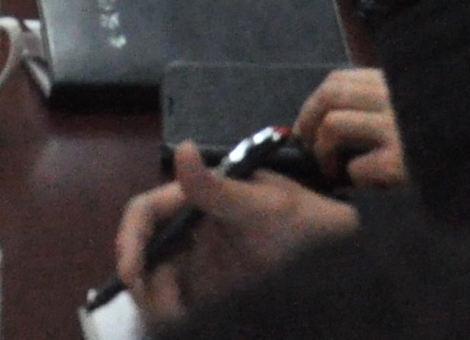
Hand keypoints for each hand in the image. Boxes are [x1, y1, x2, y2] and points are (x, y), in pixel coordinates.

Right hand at [111, 143, 359, 325]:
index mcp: (194, 200)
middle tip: (150, 301)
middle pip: (142, 248)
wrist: (339, 257)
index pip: (146, 213)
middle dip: (137, 274)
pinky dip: (169, 311)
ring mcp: (196, 260)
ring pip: (154, 276)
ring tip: (175, 315)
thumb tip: (180, 149)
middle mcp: (188, 229)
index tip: (132, 269)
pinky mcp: (207, 289)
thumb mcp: (262, 205)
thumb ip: (217, 186)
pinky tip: (185, 319)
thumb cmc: (301, 222)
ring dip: (153, 296)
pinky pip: (174, 300)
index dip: (131, 238)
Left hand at [296, 67, 405, 189]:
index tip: (308, 124)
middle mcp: (399, 100)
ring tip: (333, 171)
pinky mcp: (401, 164)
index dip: (314, 103)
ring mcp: (400, 130)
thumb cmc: (444, 149)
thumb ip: (381, 107)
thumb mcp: (414, 114)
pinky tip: (367, 188)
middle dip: (307, 123)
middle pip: (329, 96)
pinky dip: (352, 179)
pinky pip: (356, 167)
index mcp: (399, 85)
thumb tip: (329, 117)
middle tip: (308, 148)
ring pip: (333, 126)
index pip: (340, 80)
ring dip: (323, 152)